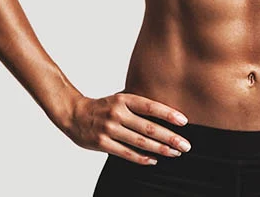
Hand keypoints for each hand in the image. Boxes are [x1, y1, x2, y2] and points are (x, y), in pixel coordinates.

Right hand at [64, 93, 191, 164]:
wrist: (73, 113)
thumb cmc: (101, 108)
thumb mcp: (117, 100)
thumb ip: (136, 106)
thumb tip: (165, 115)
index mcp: (121, 100)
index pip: (149, 106)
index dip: (167, 113)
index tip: (184, 121)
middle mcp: (116, 113)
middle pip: (148, 127)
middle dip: (170, 137)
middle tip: (186, 145)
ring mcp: (108, 128)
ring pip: (140, 142)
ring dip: (160, 149)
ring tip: (174, 153)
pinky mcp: (102, 143)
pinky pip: (126, 153)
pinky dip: (142, 158)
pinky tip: (154, 160)